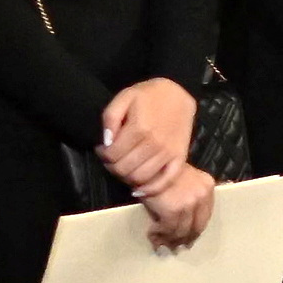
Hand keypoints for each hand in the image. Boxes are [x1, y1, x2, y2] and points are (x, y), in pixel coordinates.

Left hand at [97, 77, 197, 191]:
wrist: (179, 93)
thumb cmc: (149, 95)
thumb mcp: (124, 97)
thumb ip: (110, 118)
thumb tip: (106, 143)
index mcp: (139, 128)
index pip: (112, 155)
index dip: (102, 154)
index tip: (102, 149)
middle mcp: (155, 144)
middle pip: (124, 169)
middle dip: (112, 167)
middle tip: (112, 159)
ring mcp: (169, 153)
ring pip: (140, 178)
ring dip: (127, 177)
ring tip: (125, 167)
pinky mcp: (180, 158)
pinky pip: (165, 182)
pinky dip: (150, 189)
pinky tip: (139, 188)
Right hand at [140, 163, 217, 250]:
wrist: (146, 164)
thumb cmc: (161, 170)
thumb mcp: (184, 179)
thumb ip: (189, 196)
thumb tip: (185, 223)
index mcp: (207, 186)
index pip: (204, 216)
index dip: (195, 230)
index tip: (188, 239)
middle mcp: (201, 196)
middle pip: (196, 226)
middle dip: (184, 238)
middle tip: (175, 247)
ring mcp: (188, 204)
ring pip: (181, 231)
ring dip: (170, 240)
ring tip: (162, 245)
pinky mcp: (173, 211)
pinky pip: (167, 229)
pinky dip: (159, 235)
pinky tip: (153, 236)